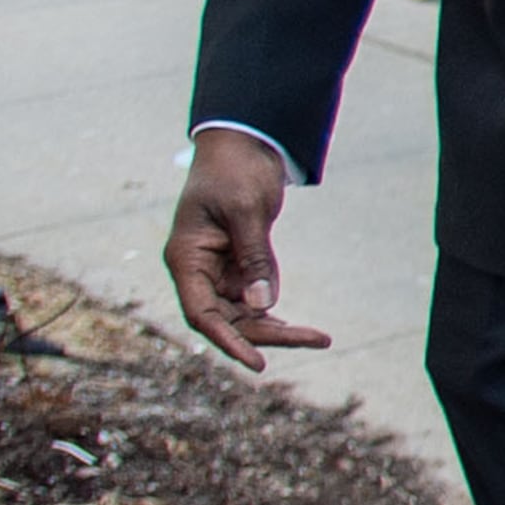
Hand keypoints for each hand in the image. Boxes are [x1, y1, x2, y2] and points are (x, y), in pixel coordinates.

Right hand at [164, 129, 331, 370]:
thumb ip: (254, 257)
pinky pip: (253, 296)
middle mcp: (197, 270)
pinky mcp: (237, 263)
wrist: (245, 142)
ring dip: (274, 327)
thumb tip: (264, 305)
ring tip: (318, 338)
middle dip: (267, 334)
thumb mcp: (247, 212)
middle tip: (316, 339)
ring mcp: (217, 268)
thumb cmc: (236, 171)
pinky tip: (299, 328)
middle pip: (226, 319)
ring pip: (241, 312)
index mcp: (186, 259)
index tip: (257, 362)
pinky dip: (273, 310)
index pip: (202, 314)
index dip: (228, 341)